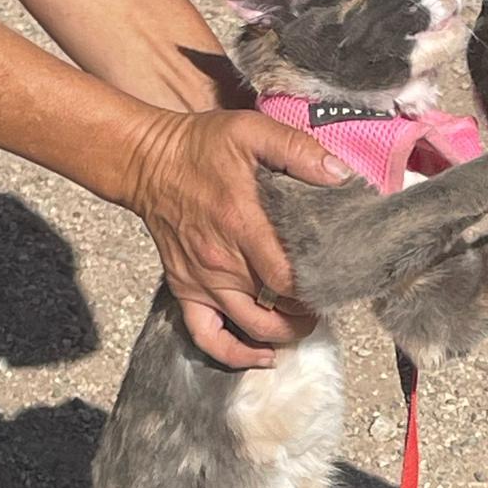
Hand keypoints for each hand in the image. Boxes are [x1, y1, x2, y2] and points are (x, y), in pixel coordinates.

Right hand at [125, 108, 349, 368]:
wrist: (147, 161)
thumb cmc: (200, 147)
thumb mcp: (251, 132)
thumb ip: (298, 151)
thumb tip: (340, 175)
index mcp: (242, 224)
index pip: (289, 278)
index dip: (318, 289)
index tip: (335, 281)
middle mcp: (222, 262)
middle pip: (277, 309)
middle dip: (308, 313)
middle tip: (325, 301)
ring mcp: (202, 281)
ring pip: (251, 328)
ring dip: (284, 334)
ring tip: (303, 322)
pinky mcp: (185, 290)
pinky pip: (207, 336)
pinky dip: (235, 354)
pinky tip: (262, 354)